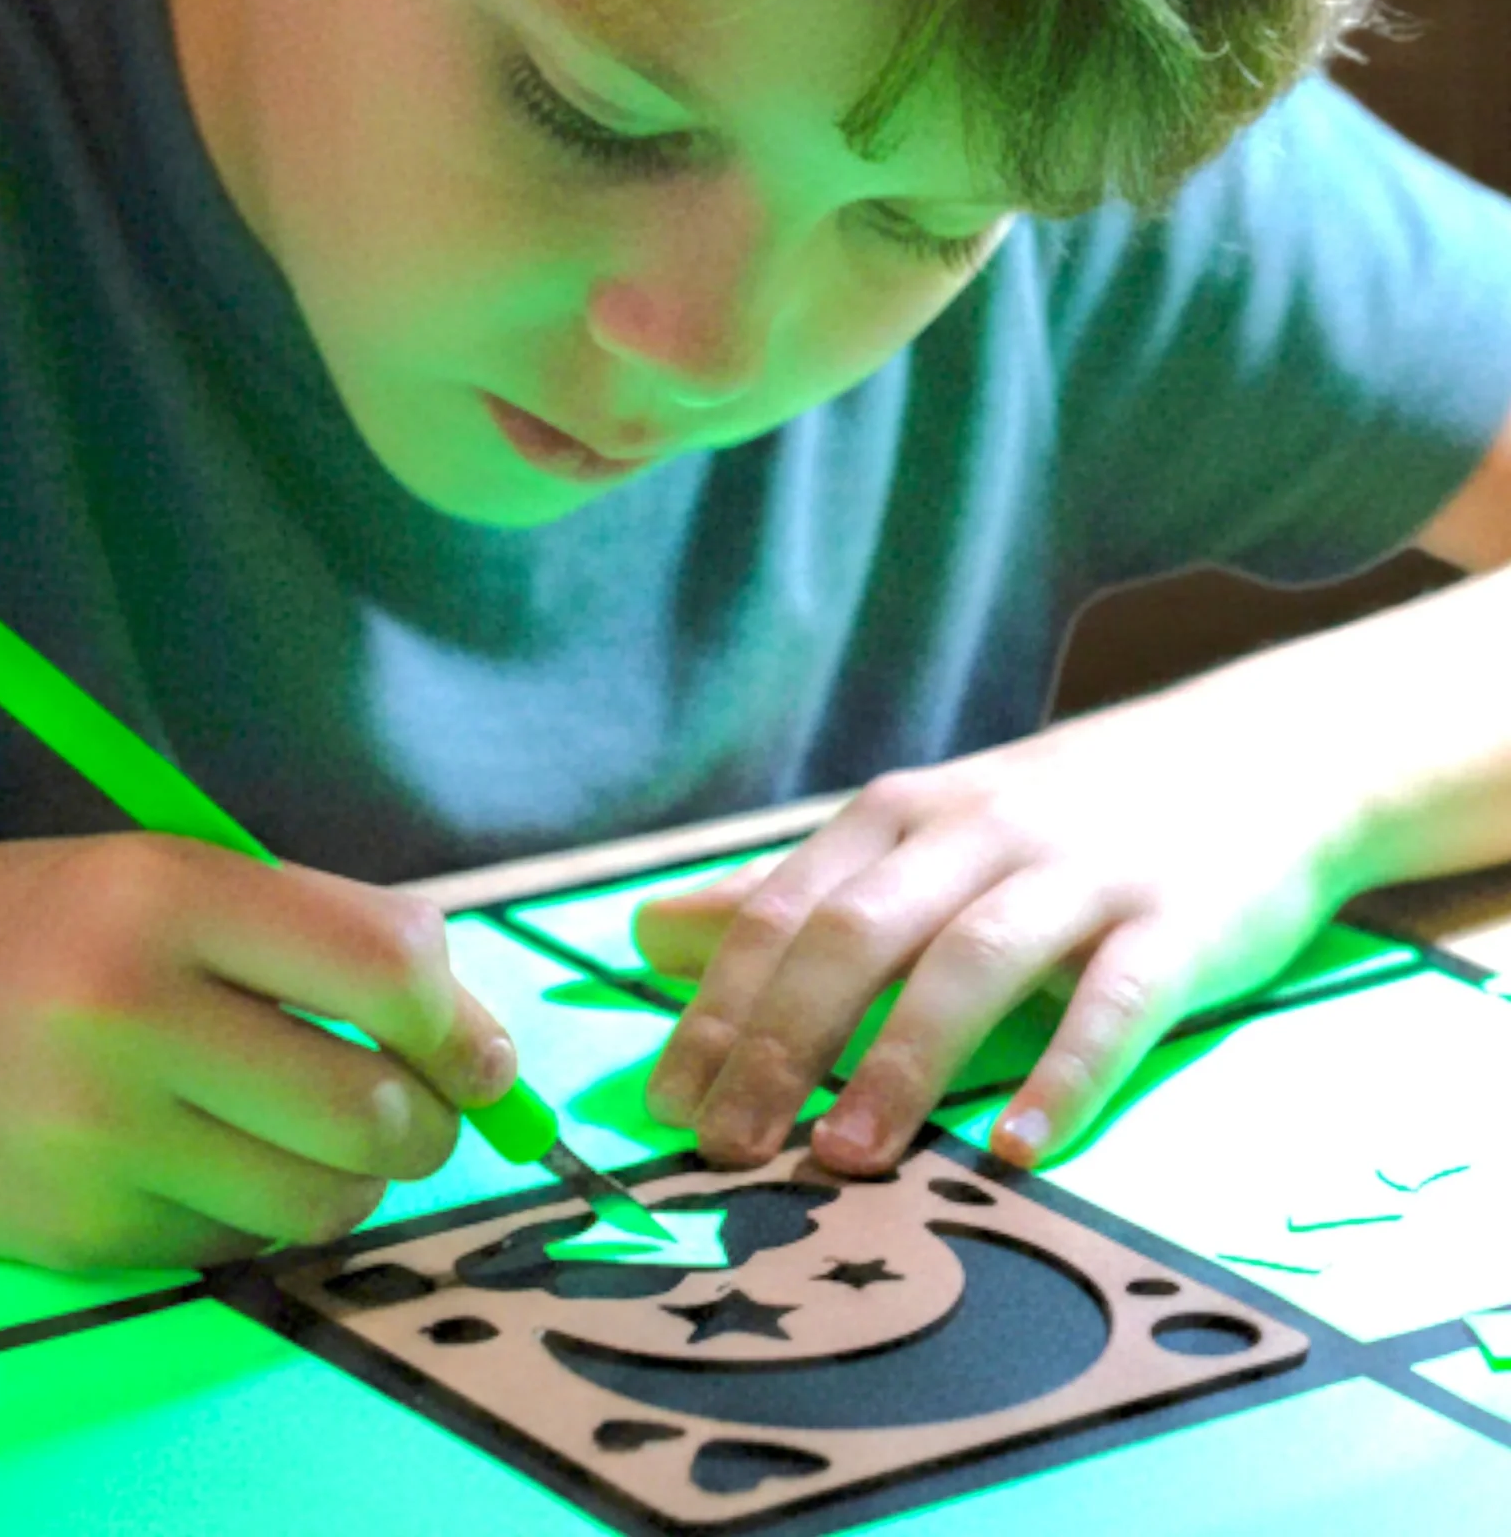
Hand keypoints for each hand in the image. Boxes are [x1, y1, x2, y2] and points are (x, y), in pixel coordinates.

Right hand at [0, 833, 516, 1271]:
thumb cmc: (22, 926)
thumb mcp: (153, 874)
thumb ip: (300, 930)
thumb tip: (461, 1020)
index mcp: (159, 892)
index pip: (380, 970)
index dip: (461, 1019)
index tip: (480, 1045)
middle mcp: (126, 1013)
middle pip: (368, 1106)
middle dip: (429, 1116)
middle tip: (421, 1103)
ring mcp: (97, 1138)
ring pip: (318, 1196)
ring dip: (357, 1174)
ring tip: (327, 1132)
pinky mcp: (77, 1235)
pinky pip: (237, 1242)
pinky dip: (261, 1210)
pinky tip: (218, 1158)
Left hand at [632, 686, 1358, 1175]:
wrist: (1259, 752)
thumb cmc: (1062, 814)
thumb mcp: (920, 833)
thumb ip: (801, 891)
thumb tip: (653, 932)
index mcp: (897, 814)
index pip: (781, 911)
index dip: (718, 1006)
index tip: (666, 1102)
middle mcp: (973, 832)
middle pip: (853, 934)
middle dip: (779, 1041)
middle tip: (726, 1144)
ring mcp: (1078, 872)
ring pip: (968, 962)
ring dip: (899, 1062)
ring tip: (843, 1159)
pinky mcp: (1178, 921)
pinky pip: (1115, 1003)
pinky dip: (1063, 1074)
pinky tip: (1019, 1147)